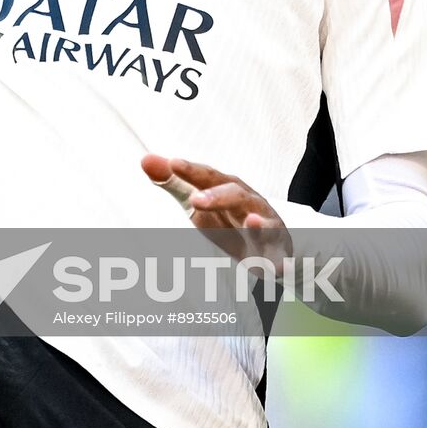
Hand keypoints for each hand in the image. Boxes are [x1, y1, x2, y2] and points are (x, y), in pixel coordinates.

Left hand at [140, 154, 291, 263]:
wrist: (265, 243)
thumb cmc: (226, 217)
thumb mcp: (198, 200)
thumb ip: (172, 182)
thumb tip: (145, 159)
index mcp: (227, 186)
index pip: (208, 176)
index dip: (192, 170)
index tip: (173, 164)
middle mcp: (249, 202)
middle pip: (235, 194)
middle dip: (218, 196)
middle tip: (195, 200)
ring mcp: (267, 225)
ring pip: (265, 223)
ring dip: (259, 224)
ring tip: (252, 223)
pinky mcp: (278, 251)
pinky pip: (280, 257)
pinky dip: (279, 262)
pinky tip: (277, 268)